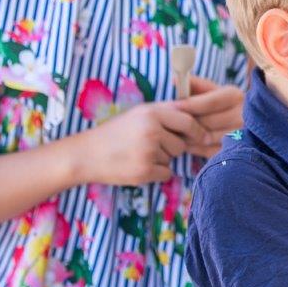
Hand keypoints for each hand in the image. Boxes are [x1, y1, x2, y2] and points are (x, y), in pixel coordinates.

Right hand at [76, 102, 209, 185]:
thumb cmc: (115, 132)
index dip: (196, 131)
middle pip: (181, 145)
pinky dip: (156, 173)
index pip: (187, 122)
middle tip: (150, 146)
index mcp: (152, 113)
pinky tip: (138, 166)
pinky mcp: (144, 171)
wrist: (86, 155)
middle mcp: (152, 130)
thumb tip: (196, 115)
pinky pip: (166, 174)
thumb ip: (165, 112)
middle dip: (172, 148)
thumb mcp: (138, 113)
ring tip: (139, 154)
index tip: (202, 137)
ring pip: (172, 160)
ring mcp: (148, 152)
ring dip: (162, 160)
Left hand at [179, 77, 244, 157]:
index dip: (190, 104)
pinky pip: (207, 151)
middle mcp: (241, 116)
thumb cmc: (225, 104)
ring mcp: (239, 136)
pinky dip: (193, 147)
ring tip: (174, 131)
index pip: (210, 102)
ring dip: (187, 136)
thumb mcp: (215, 91)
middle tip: (167, 121)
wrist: (247, 123)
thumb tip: (175, 80)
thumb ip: (197, 85)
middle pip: (206, 121)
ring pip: (204, 137)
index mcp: (235, 97)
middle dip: (185, 122)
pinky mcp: (233, 151)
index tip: (172, 106)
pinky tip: (186, 142)